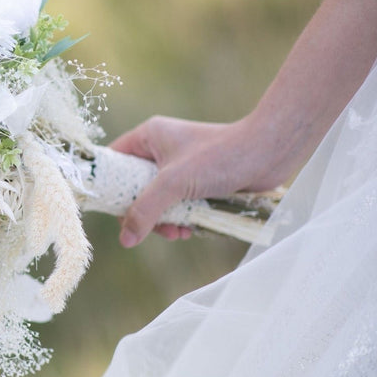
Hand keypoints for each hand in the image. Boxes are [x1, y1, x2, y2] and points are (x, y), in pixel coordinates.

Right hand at [109, 115, 287, 246]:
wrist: (269, 153)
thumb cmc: (220, 157)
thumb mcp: (174, 184)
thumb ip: (145, 211)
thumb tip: (125, 239)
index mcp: (149, 136)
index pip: (113, 159)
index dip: (107, 185)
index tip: (108, 209)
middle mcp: (161, 149)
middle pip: (133, 186)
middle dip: (142, 212)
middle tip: (148, 228)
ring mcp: (180, 165)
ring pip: (157, 200)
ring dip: (163, 221)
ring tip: (176, 233)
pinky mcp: (198, 181)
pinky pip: (178, 204)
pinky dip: (180, 219)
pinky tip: (190, 230)